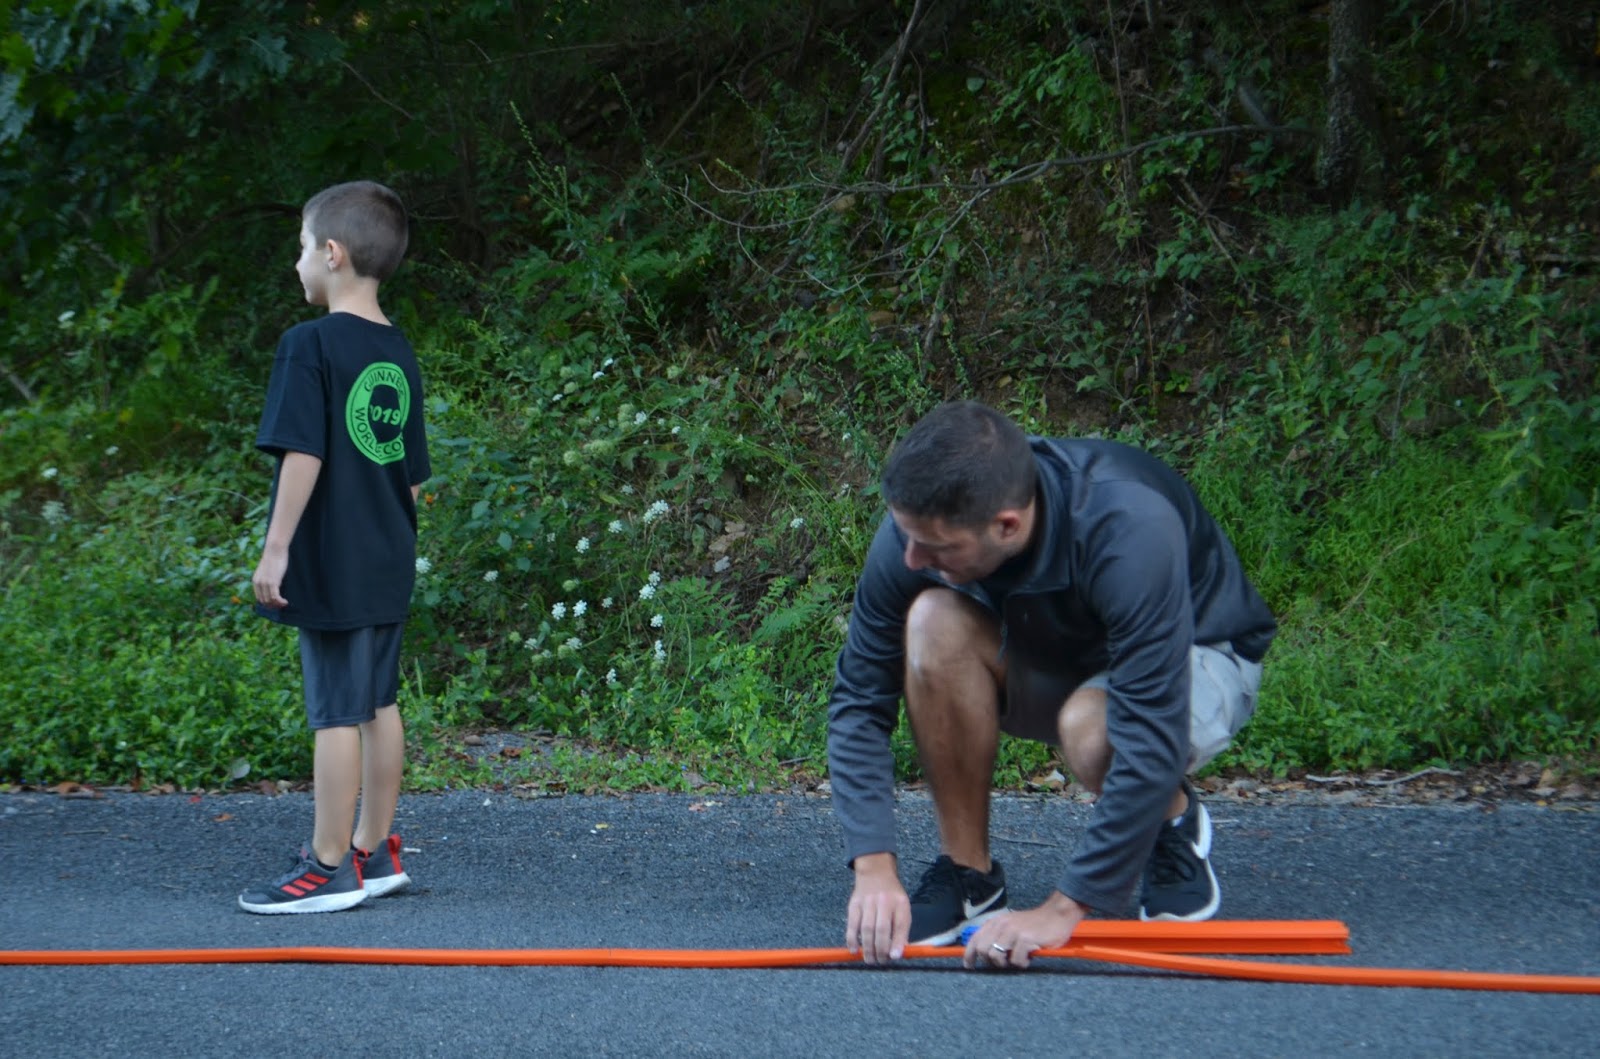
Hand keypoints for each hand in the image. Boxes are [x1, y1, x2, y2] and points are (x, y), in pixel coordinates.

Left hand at [252, 545, 288, 607]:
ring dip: (277, 605)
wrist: (274, 550)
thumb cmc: (274, 558)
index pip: (259, 598)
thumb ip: (268, 578)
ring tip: (284, 603)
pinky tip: (285, 601)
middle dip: (273, 605)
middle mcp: (258, 584)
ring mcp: (265, 583)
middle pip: (264, 601)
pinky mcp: (272, 582)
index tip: (276, 602)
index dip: (267, 603)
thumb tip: (275, 585)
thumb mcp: (268, 570)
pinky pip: (275, 597)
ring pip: (269, 601)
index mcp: (255, 581)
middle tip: (282, 604)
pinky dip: (280, 602)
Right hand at [846, 852, 909, 964]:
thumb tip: (898, 953)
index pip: (900, 924)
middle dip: (881, 949)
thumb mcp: (903, 907)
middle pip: (881, 929)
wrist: (875, 872)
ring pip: (866, 929)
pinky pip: (852, 924)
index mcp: (899, 902)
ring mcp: (867, 902)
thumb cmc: (891, 896)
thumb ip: (902, 929)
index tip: (894, 957)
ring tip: (870, 959)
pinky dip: (852, 939)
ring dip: (867, 948)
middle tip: (881, 961)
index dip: (897, 942)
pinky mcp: (854, 904)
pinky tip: (854, 950)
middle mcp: (883, 901)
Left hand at [964, 892, 1086, 969]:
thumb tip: (984, 953)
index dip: (969, 955)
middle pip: (982, 950)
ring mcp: (1012, 931)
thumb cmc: (1035, 924)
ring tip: (1018, 958)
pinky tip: (1029, 957)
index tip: (969, 966)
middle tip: (1004, 963)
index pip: (975, 939)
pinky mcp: (1025, 938)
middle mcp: (1001, 925)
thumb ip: (998, 935)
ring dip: (1007, 963)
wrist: (1056, 914)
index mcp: (996, 922)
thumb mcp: (1012, 925)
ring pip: (996, 956)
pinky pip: (1016, 960)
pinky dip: (1023, 963)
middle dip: (991, 962)